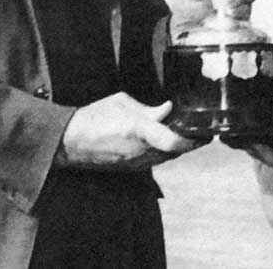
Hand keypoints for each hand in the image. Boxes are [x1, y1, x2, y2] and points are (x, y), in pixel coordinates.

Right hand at [54, 93, 204, 170]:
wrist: (69, 141)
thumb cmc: (94, 117)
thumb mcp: (123, 103)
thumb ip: (148, 109)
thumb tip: (168, 109)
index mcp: (139, 130)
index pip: (173, 141)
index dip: (192, 140)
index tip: (203, 132)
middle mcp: (140, 151)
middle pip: (176, 151)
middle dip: (190, 141)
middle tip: (200, 128)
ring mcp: (136, 163)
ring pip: (167, 158)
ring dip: (178, 147)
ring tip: (185, 132)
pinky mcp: (131, 169)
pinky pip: (155, 161)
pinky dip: (163, 152)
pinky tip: (163, 140)